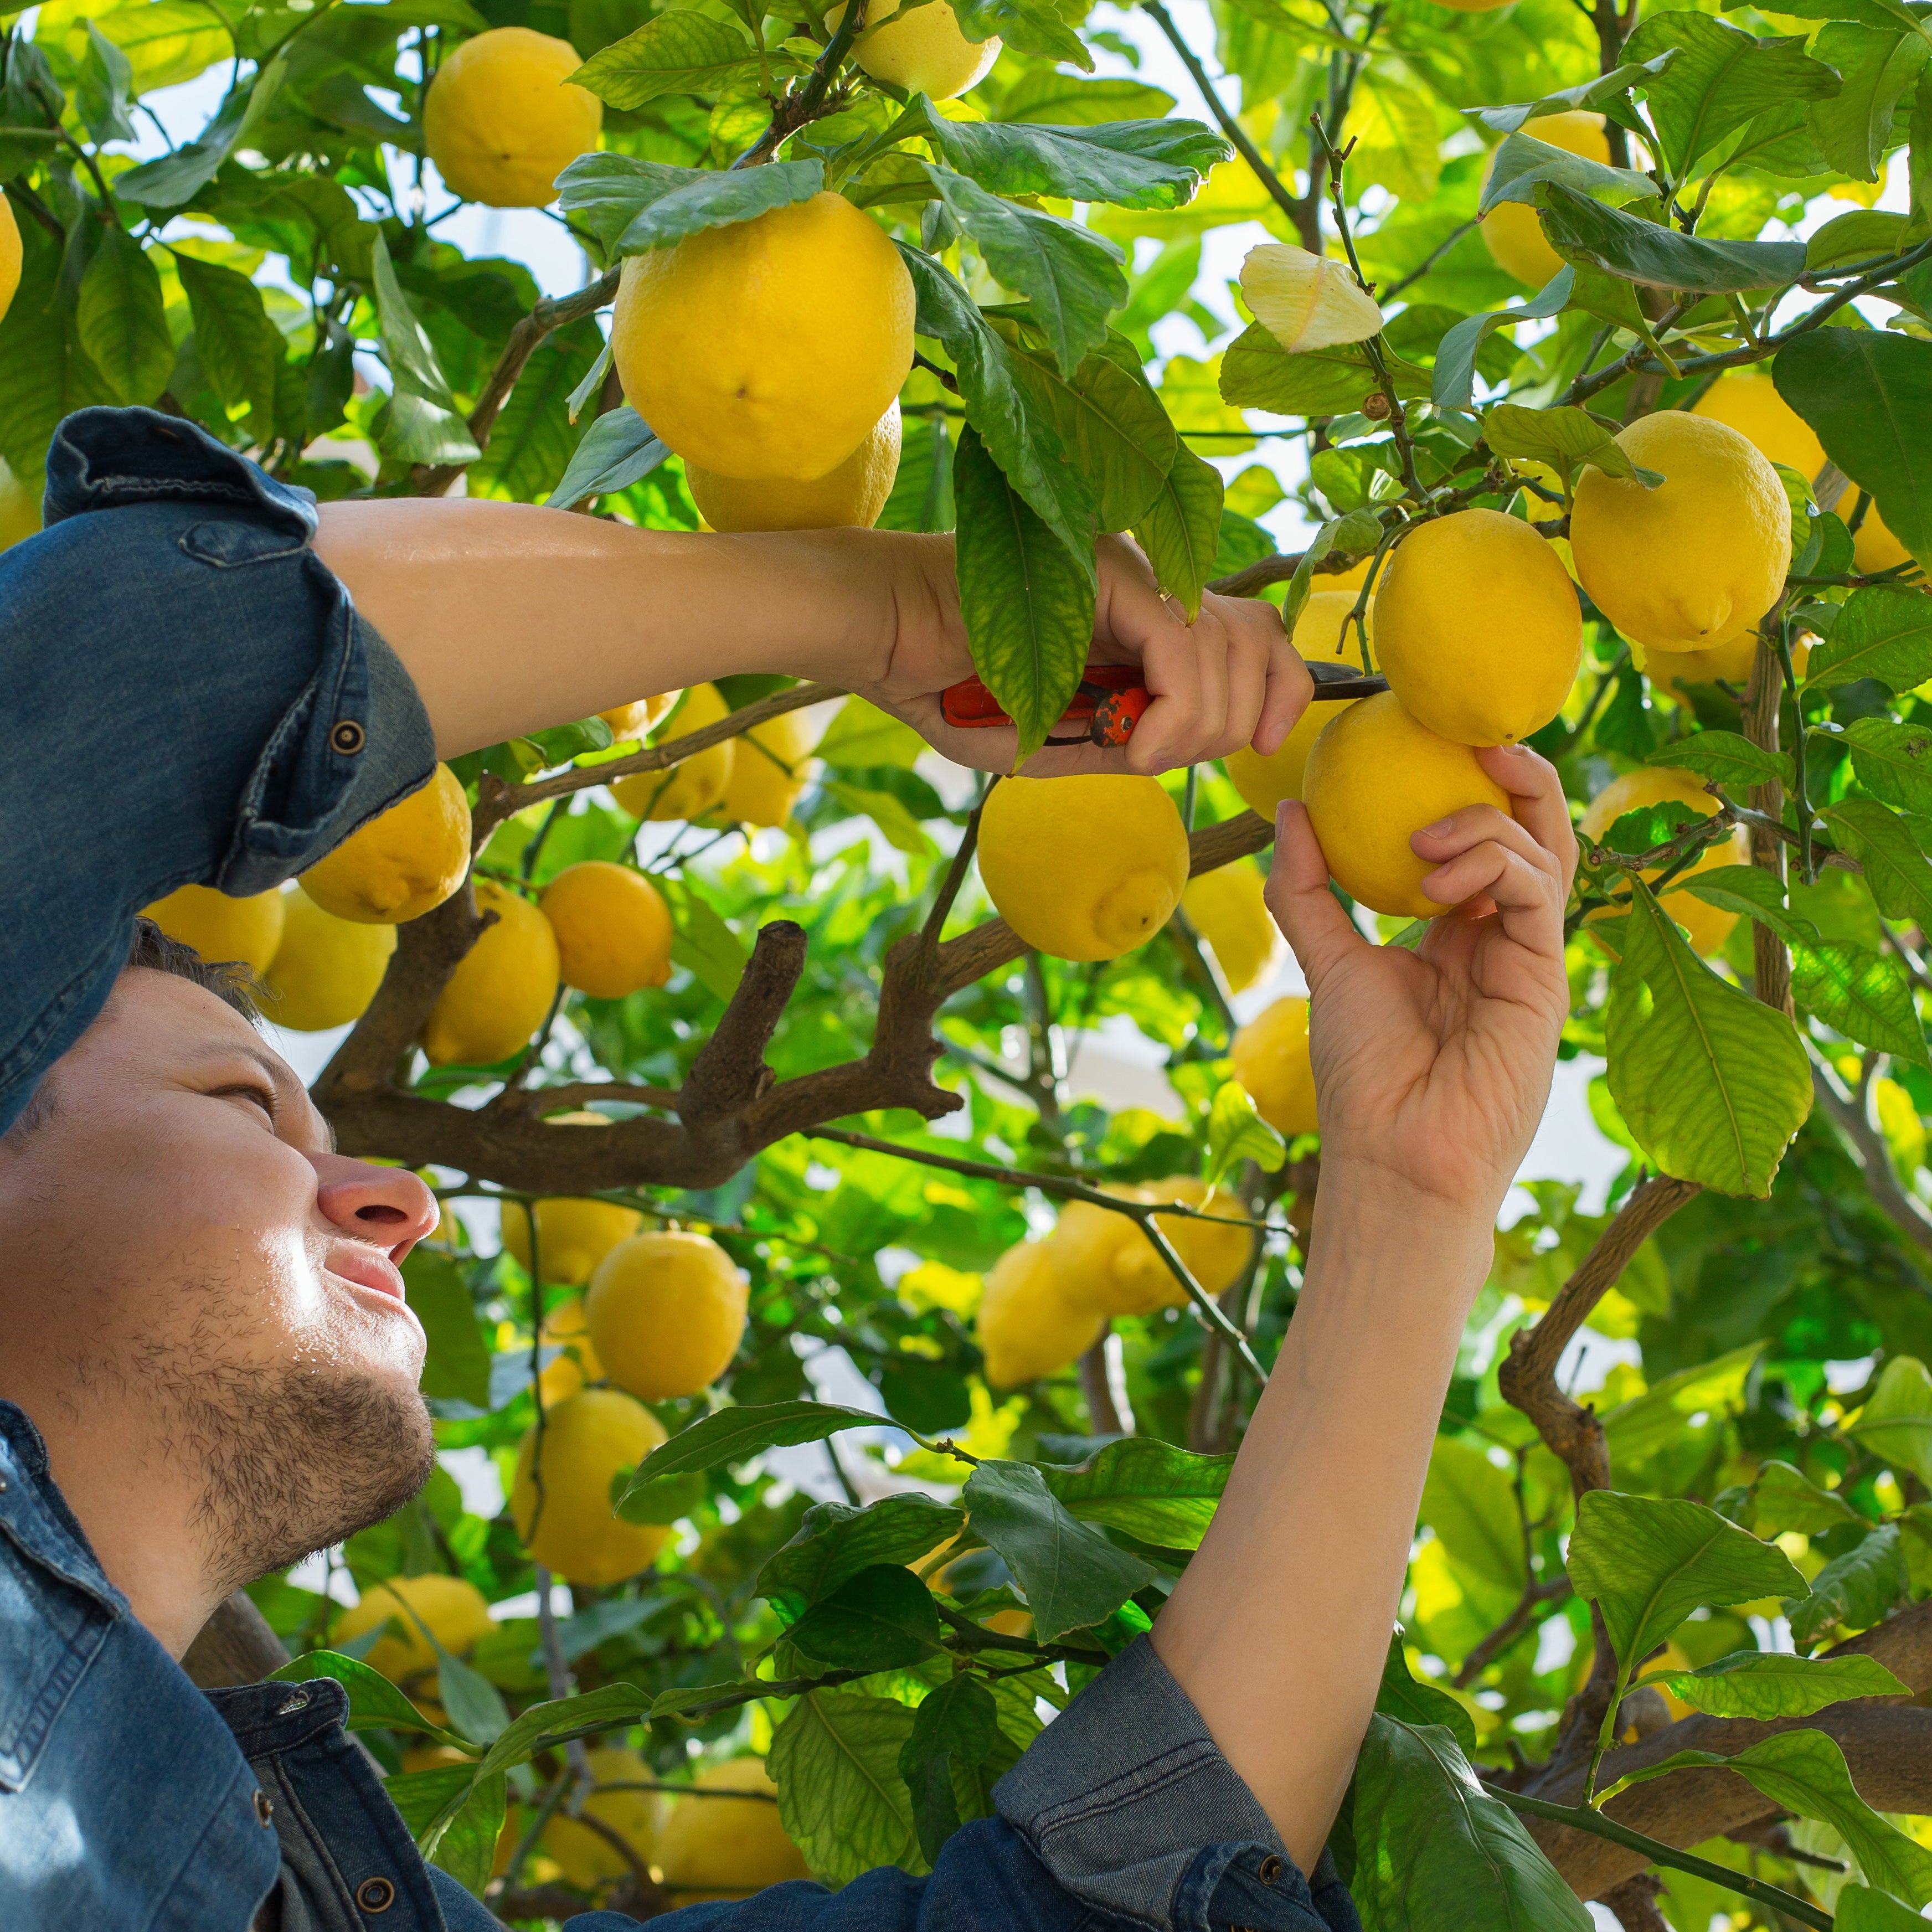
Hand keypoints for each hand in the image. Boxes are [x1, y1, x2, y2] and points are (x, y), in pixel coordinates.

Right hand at [856, 533, 1310, 777]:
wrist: (879, 629)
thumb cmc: (943, 681)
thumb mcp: (1048, 735)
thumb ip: (1116, 740)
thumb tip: (1176, 755)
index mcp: (1141, 610)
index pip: (1254, 633)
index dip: (1281, 690)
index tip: (1261, 743)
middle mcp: (1148, 578)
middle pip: (1259, 640)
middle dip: (1238, 722)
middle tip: (1165, 757)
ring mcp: (1131, 568)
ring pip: (1227, 652)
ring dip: (1197, 728)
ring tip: (1138, 754)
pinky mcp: (1108, 572)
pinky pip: (1181, 650)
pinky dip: (1174, 712)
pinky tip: (1135, 744)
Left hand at [1264, 745, 1577, 1218]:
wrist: (1394, 1156)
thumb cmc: (1364, 1075)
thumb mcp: (1329, 964)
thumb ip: (1308, 891)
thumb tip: (1290, 812)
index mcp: (1458, 934)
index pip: (1480, 839)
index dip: (1468, 785)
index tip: (1426, 743)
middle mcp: (1502, 939)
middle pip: (1533, 832)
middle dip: (1514, 774)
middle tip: (1471, 738)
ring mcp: (1530, 957)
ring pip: (1544, 852)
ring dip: (1487, 822)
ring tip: (1423, 842)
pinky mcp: (1548, 978)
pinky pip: (1539, 892)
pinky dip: (1494, 865)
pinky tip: (1440, 880)